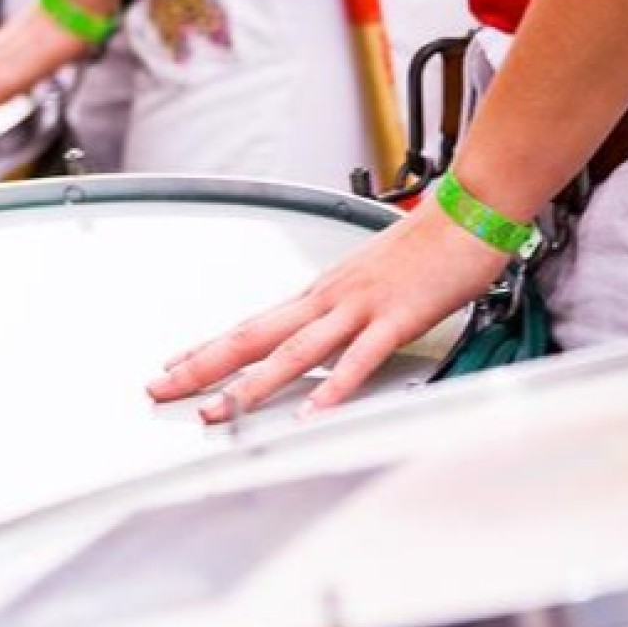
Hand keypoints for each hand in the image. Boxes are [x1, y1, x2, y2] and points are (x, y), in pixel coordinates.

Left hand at [146, 196, 510, 419]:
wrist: (467, 211)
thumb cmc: (424, 246)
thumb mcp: (367, 280)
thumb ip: (340, 311)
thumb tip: (318, 332)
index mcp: (318, 293)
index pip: (249, 324)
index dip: (207, 346)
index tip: (173, 365)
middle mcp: (326, 298)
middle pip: (251, 336)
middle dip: (202, 366)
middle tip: (160, 389)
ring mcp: (357, 308)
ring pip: (292, 351)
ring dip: (250, 386)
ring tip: (216, 412)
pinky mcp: (395, 317)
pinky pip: (358, 359)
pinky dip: (332, 389)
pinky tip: (309, 415)